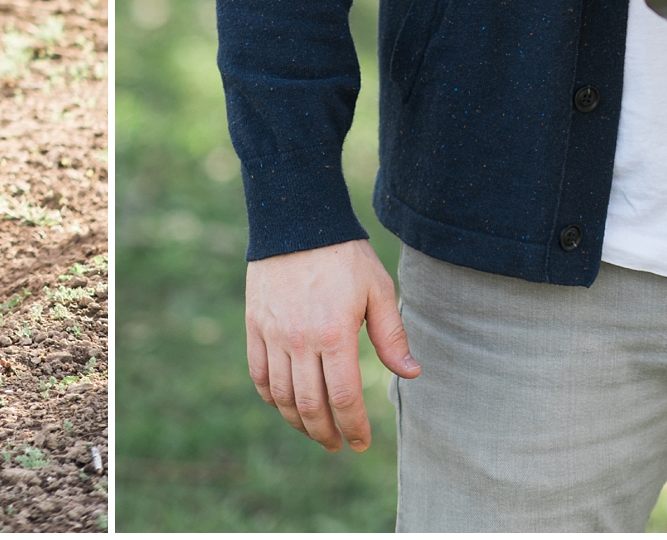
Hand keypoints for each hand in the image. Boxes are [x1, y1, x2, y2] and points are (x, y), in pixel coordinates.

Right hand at [244, 238, 420, 452]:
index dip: (354, 427)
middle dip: (326, 433)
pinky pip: (258, 374)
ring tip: (315, 430)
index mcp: (335, 334)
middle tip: (338, 444)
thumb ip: (392, 336)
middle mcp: (301, 340)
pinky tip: (285, 405)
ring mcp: (274, 334)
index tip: (361, 442)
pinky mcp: (255, 325)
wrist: (297, 221)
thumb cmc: (344, 255)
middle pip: (310, 405)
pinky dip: (270, 397)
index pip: (344, 398)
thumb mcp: (378, 290)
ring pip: (281, 396)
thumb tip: (411, 374)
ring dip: (298, 422)